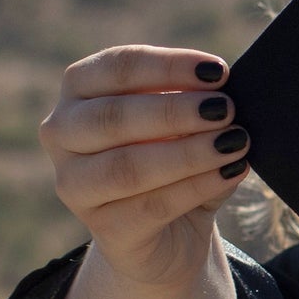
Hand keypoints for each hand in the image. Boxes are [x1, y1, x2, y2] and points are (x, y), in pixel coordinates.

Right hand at [40, 45, 249, 289]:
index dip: (168, 66)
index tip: (218, 71)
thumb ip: (198, 102)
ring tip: (236, 142)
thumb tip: (225, 94)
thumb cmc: (177, 157)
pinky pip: (152, 205)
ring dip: (189, 152)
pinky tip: (230, 172)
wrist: (171, 232)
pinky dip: (197, 186)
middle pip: (113, 116)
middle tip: (226, 109)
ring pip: (128, 166)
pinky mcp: (102, 227)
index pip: (116, 67)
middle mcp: (63, 133)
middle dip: (175, 111)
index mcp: (80, 89)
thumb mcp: (187, 122)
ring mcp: (74, 184)